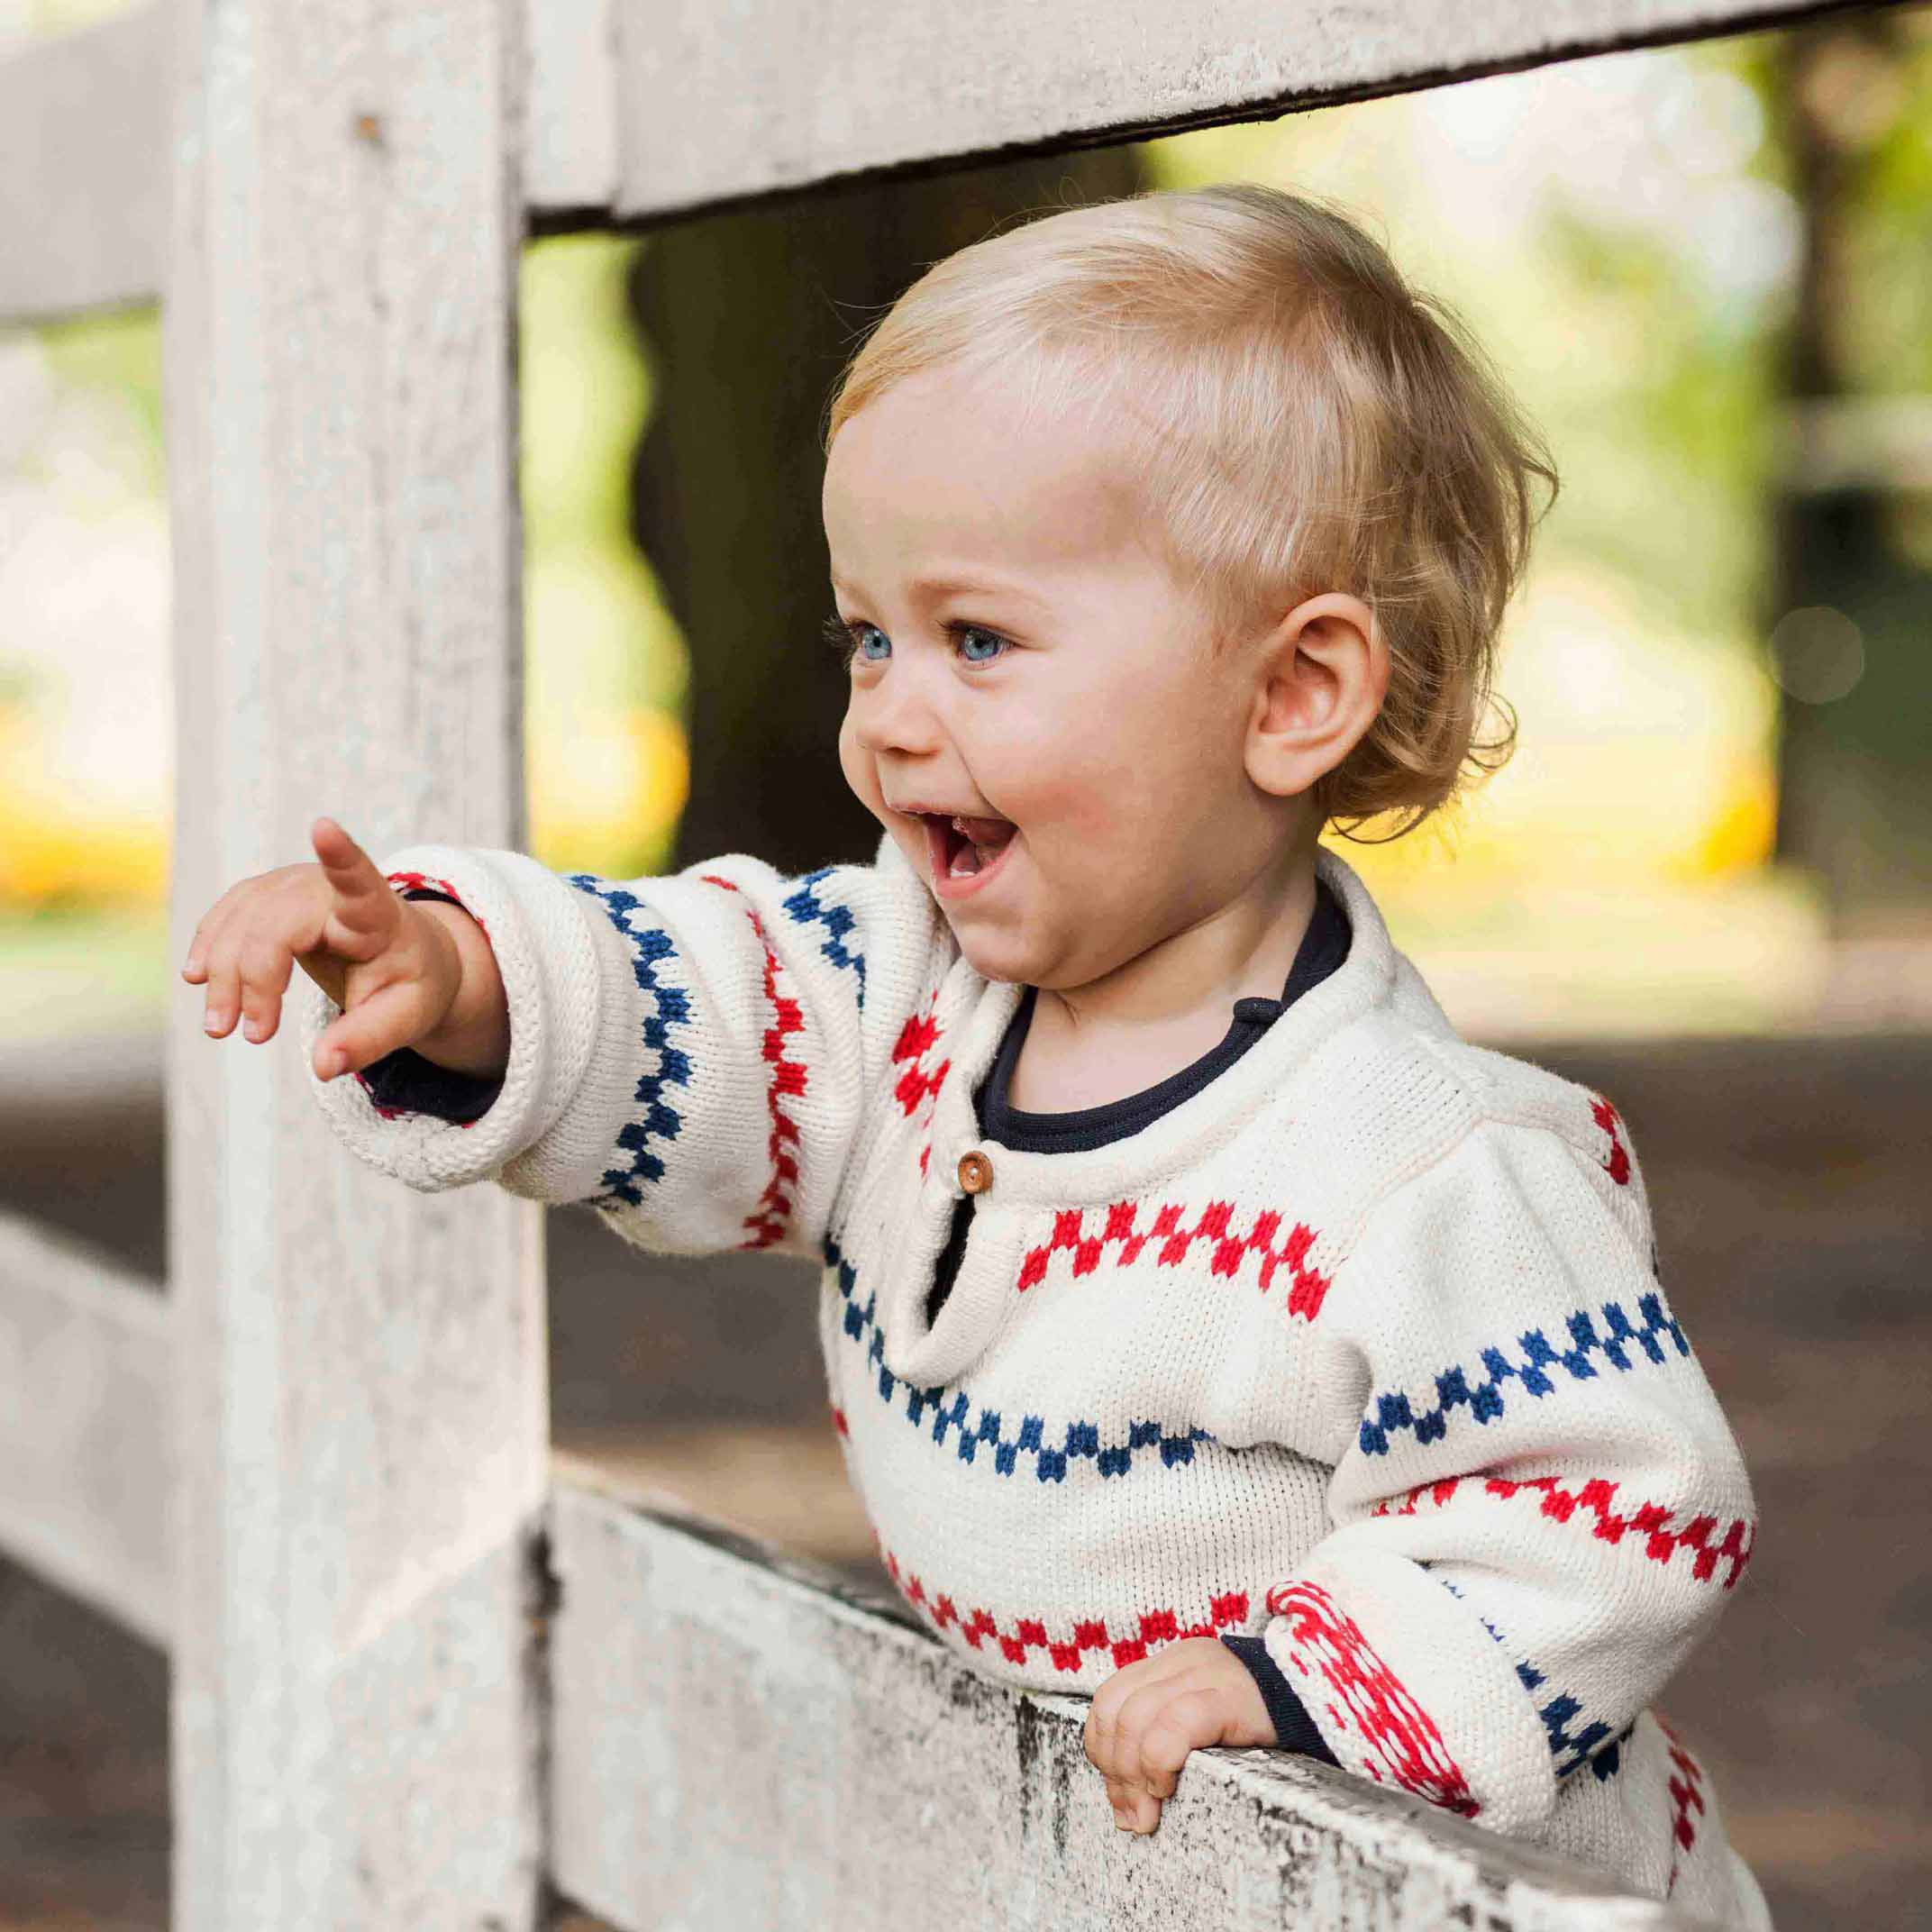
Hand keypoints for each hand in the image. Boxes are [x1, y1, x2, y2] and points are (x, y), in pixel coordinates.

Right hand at [181, 816, 477, 1080]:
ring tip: (219, 1028)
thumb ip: (367, 1042)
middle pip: (274, 924)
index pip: (358, 878)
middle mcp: (330, 888)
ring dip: (222, 974)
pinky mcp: (269, 895)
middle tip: (251, 1036)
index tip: (324, 828)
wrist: (406, 956)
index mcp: (376, 912)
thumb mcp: (406, 1019)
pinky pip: (228, 915)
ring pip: (241, 920)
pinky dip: (210, 947)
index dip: (340, 855)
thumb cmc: (410, 983)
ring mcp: (294, 885)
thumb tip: (323, 1068)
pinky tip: (198, 978)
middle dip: (251, 980)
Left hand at [1083, 1636, 1276, 1834]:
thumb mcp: (1206, 1729)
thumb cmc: (1263, 1729)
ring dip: (1132, 1775)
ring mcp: (1203, 1673)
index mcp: (1171, 1665)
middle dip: (1115, 1772)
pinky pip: (1174, 1725)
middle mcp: (1181, 1661)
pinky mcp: (1228, 1695)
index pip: (1109, 1700)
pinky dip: (1159, 1761)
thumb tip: (1125, 1809)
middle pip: (1116, 1711)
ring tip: (1148, 1812)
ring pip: (1135, 1718)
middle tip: (1132, 1816)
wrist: (1322, 1702)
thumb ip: (1163, 1747)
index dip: (1102, 1751)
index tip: (1120, 1795)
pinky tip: (1168, 1787)